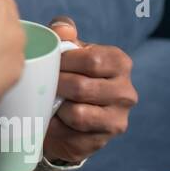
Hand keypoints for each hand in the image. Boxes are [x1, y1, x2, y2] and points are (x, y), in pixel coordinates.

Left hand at [43, 17, 136, 163]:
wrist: (67, 112)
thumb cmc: (69, 72)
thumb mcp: (67, 49)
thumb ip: (63, 32)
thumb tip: (63, 29)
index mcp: (120, 63)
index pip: (92, 61)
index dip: (64, 62)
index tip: (50, 64)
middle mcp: (126, 93)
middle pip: (82, 88)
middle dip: (56, 85)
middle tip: (43, 84)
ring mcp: (117, 120)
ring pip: (78, 114)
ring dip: (56, 107)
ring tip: (49, 101)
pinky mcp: (101, 142)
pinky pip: (71, 136)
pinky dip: (55, 127)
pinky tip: (51, 119)